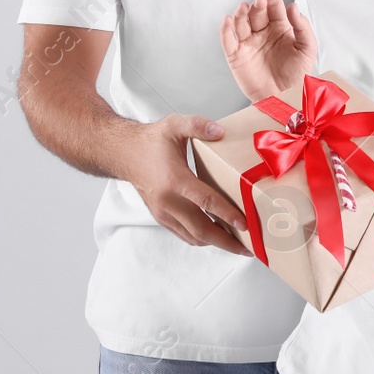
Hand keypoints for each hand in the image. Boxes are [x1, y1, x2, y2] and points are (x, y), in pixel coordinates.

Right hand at [126, 114, 252, 254]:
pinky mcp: (161, 217)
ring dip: (217, 243)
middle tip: (249, 248)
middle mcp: (167, 201)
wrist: (124, 154)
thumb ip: (197, 125)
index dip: (226, 214)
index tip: (244, 224)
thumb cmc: (151, 141)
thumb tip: (220, 131)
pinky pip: (185, 234)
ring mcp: (163, 212)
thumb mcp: (174, 125)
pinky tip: (218, 236)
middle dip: (227, 242)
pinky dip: (203, 239)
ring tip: (239, 245)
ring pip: (193, 236)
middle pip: (201, 229)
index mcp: (174, 180)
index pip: (205, 201)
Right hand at [220, 0, 316, 101]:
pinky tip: (228, 20)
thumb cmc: (298, 75)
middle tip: (260, 1)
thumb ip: (302, 27)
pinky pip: (228, 41)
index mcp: (280, 29)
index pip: (274, 10)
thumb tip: (293, 7)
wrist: (287, 99)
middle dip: (257, 6)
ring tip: (244, 8)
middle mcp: (263, 33)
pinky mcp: (236, 56)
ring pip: (241, 24)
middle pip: (256, 14)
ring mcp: (248, 44)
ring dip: (240, 14)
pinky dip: (225, 30)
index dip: (272, 0)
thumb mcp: (307, 49)